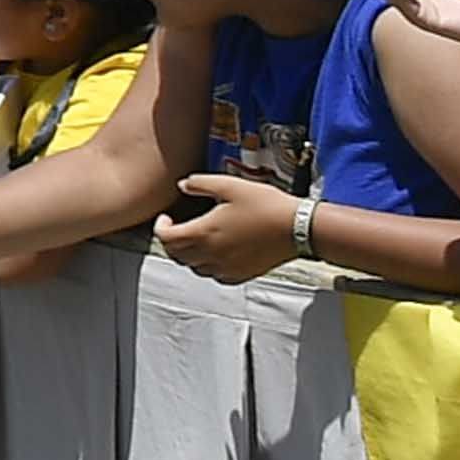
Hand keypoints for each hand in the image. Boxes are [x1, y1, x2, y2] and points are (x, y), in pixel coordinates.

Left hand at [160, 170, 312, 280]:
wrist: (298, 228)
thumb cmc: (266, 206)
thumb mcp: (230, 185)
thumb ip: (201, 183)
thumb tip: (183, 185)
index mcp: (203, 233)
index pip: (166, 238)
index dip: (160, 227)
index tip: (166, 219)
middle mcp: (210, 255)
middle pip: (176, 255)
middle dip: (171, 241)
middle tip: (177, 228)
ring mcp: (225, 268)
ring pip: (193, 267)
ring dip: (188, 254)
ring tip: (196, 238)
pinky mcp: (241, 274)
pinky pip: (214, 275)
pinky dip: (207, 266)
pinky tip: (216, 252)